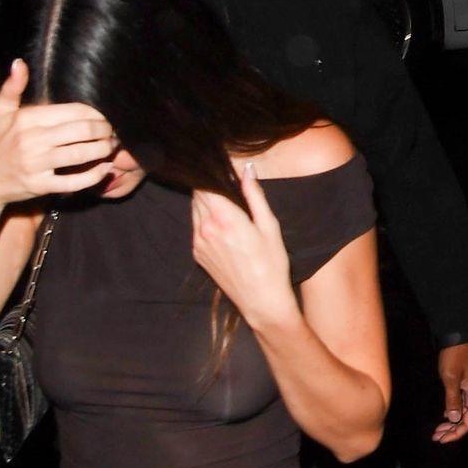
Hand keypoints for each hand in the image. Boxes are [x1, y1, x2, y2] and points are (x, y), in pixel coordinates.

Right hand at [0, 60, 117, 208]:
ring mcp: (36, 164)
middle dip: (104, 131)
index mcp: (26, 119)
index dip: (95, 114)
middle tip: (113, 132)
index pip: (72, 112)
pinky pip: (73, 182)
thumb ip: (11, 87)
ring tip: (112, 147)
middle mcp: (32, 140)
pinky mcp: (40, 185)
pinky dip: (93, 176)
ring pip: (80, 155)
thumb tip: (19, 63)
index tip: (104, 117)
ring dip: (103, 150)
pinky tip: (104, 169)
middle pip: (81, 132)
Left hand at [191, 162, 297, 331]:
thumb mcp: (270, 227)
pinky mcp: (197, 253)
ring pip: (195, 209)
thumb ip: (255, 195)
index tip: (219, 166)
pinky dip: (205, 220)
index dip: (211, 173)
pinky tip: (224, 228)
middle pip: (198, 194)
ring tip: (227, 207)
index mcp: (224, 217)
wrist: (261, 301)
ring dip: (206, 203)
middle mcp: (205, 227)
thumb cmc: (272, 265)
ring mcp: (198, 241)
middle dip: (210, 187)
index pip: (206, 183)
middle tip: (226, 185)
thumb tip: (247, 169)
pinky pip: (196, 227)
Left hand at [434, 340, 467, 442]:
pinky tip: (444, 415)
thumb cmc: (455, 356)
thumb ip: (452, 400)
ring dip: (451, 422)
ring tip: (437, 430)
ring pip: (464, 412)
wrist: (460, 335)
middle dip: (452, 430)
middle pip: (467, 419)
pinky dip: (453, 411)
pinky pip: (462, 403)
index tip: (442, 440)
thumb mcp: (451, 378)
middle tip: (436, 437)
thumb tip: (453, 419)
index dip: (457, 433)